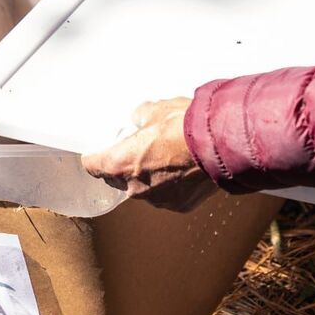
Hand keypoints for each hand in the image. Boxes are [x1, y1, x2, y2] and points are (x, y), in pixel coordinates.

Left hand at [81, 98, 218, 211]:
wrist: (222, 144)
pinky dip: (172, 184)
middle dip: (124, 165)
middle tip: (139, 149)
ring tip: (168, 157)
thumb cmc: (186, 126)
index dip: (95, 157)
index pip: (92, 166)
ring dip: (150, 176)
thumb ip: (140, 117)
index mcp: (120, 163)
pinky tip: (184, 169)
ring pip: (144, 188)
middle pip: (117, 178)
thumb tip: (140, 119)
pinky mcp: (180, 205)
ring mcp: (157, 199)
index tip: (98, 152)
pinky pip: (167, 195)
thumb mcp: (155, 110)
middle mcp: (134, 187)